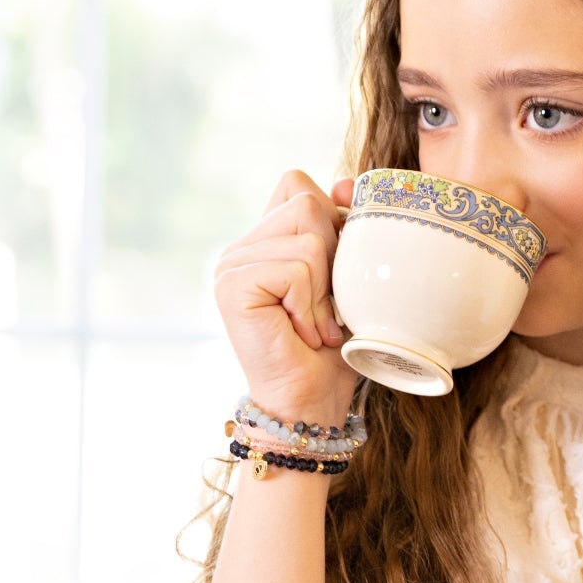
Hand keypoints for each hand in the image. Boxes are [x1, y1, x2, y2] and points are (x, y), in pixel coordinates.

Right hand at [213, 171, 360, 425]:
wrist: (311, 400)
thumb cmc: (334, 347)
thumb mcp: (350, 277)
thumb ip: (345, 227)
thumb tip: (348, 182)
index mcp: (266, 237)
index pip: (298, 184)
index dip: (331, 216)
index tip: (336, 269)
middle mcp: (243, 245)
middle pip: (308, 203)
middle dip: (335, 258)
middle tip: (326, 306)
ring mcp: (232, 262)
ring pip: (308, 238)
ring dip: (326, 291)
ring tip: (315, 324)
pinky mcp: (231, 282)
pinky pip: (296, 268)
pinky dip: (311, 305)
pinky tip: (301, 332)